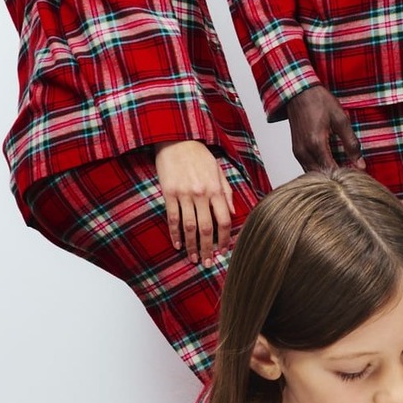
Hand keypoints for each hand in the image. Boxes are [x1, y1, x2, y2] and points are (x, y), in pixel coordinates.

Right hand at [154, 142, 234, 264]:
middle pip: (207, 228)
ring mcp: (184, 195)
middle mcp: (201, 194)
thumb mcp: (218, 170)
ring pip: (189, 227)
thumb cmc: (199, 154)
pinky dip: (175, 234)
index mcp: (215, 189)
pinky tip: (178, 245)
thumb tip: (233, 212)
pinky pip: (172, 218)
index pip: (224, 220)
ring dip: (192, 245)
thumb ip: (226, 192)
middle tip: (208, 262)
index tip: (223, 251)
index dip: (225, 238)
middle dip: (208, 248)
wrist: (176, 139)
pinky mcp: (169, 193)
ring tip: (194, 258)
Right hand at [288, 85, 363, 173]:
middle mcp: (304, 152)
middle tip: (350, 172)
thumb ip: (351, 143)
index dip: (345, 175)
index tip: (356, 174)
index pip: (332, 171)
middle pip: (321, 177)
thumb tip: (360, 164)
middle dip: (336, 177)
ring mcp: (298, 152)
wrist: (299, 92)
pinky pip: (307, 167)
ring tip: (341, 167)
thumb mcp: (341, 119)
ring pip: (313, 174)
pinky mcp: (296, 151)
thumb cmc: (319, 102)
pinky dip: (319, 169)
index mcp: (316, 144)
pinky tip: (330, 162)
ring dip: (326, 174)